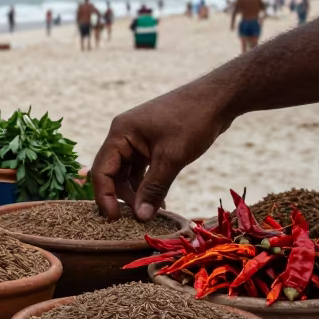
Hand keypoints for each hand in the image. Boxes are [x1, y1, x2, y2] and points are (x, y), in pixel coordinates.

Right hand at [91, 85, 231, 221]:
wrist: (217, 98)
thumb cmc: (192, 121)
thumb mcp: (171, 158)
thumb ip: (153, 188)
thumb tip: (141, 217)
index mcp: (120, 133)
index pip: (101, 170)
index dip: (105, 197)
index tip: (115, 219)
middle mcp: (124, 134)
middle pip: (113, 173)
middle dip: (124, 196)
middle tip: (139, 218)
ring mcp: (137, 138)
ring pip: (127, 172)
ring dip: (137, 192)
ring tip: (151, 211)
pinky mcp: (151, 142)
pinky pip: (141, 167)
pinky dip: (147, 183)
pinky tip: (159, 199)